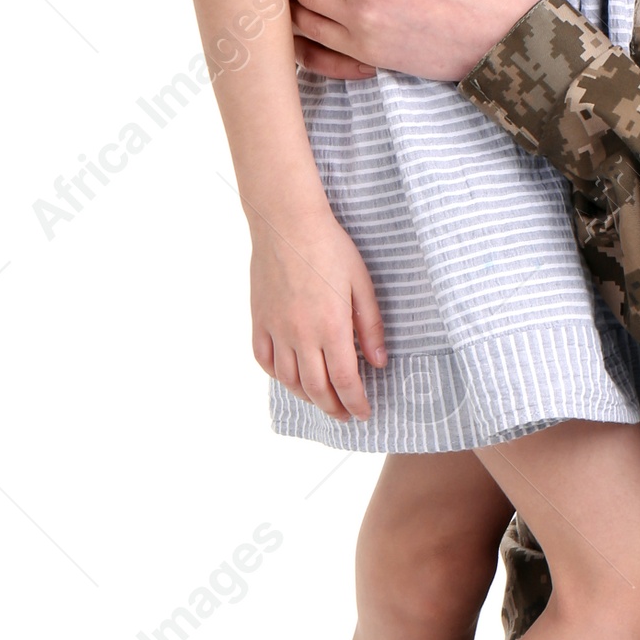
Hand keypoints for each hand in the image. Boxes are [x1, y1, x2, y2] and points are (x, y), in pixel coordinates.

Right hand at [249, 196, 385, 420]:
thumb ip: (370, 326)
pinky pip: (265, 360)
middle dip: (334, 408)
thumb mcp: (362, 284)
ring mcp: (276, 329)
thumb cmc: (330, 248)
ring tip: (323, 401)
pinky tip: (291, 378)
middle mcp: (301, 335)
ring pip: (289, 380)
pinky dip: (278, 376)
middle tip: (346, 415)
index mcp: (331, 327)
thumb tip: (379, 362)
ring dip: (308, 398)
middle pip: (317, 388)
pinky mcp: (259, 320)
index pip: (345, 380)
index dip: (356, 402)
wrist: (287, 224)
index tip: (364, 413)